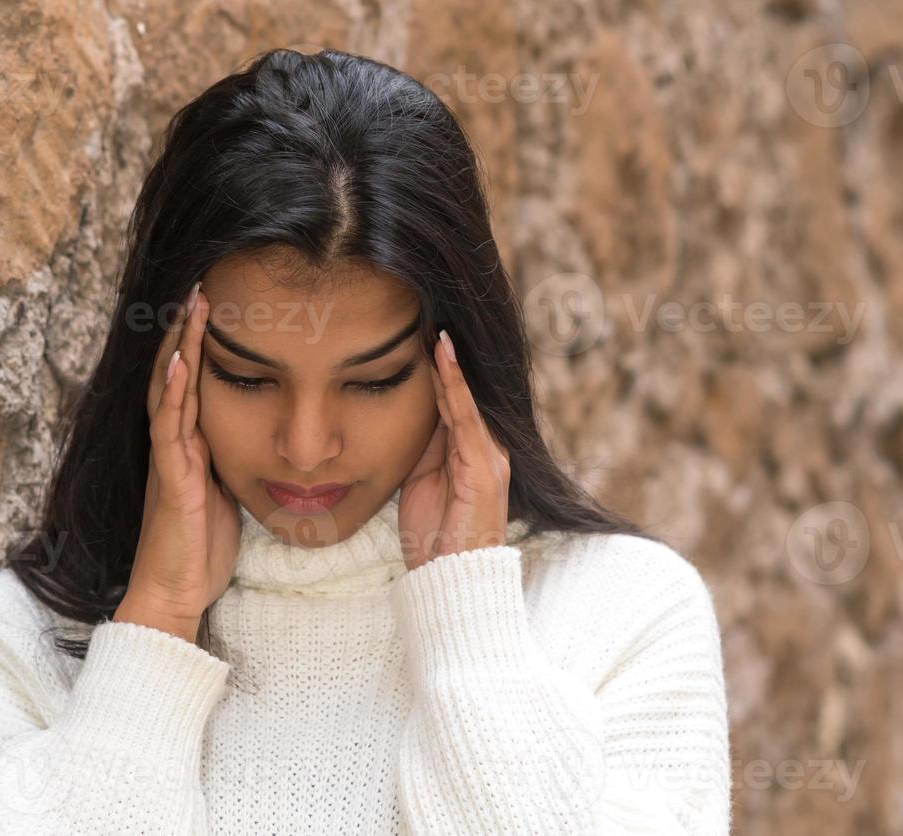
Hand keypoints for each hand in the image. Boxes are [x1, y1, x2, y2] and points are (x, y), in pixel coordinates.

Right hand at [116, 282, 240, 630]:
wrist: (175, 592)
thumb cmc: (202, 547)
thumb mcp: (228, 491)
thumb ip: (233, 459)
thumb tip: (262, 435)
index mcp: (189, 444)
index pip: (193, 382)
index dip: (200, 344)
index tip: (215, 304)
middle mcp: (174, 443)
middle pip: (176, 373)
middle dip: (187, 330)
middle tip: (200, 286)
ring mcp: (169, 457)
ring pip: (170, 390)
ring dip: (180, 346)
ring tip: (190, 306)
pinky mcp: (171, 478)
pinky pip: (168, 428)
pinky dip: (172, 392)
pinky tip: (178, 361)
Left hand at [397, 329, 510, 569]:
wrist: (449, 580)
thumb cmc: (434, 538)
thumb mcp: (421, 482)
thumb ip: (423, 449)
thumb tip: (411, 414)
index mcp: (473, 455)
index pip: (455, 404)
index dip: (441, 373)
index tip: (423, 340)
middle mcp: (488, 452)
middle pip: (464, 397)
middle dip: (447, 362)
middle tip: (429, 322)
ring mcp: (490, 460)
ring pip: (467, 401)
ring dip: (451, 366)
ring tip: (436, 331)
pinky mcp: (484, 470)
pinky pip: (466, 420)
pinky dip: (455, 388)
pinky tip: (443, 361)